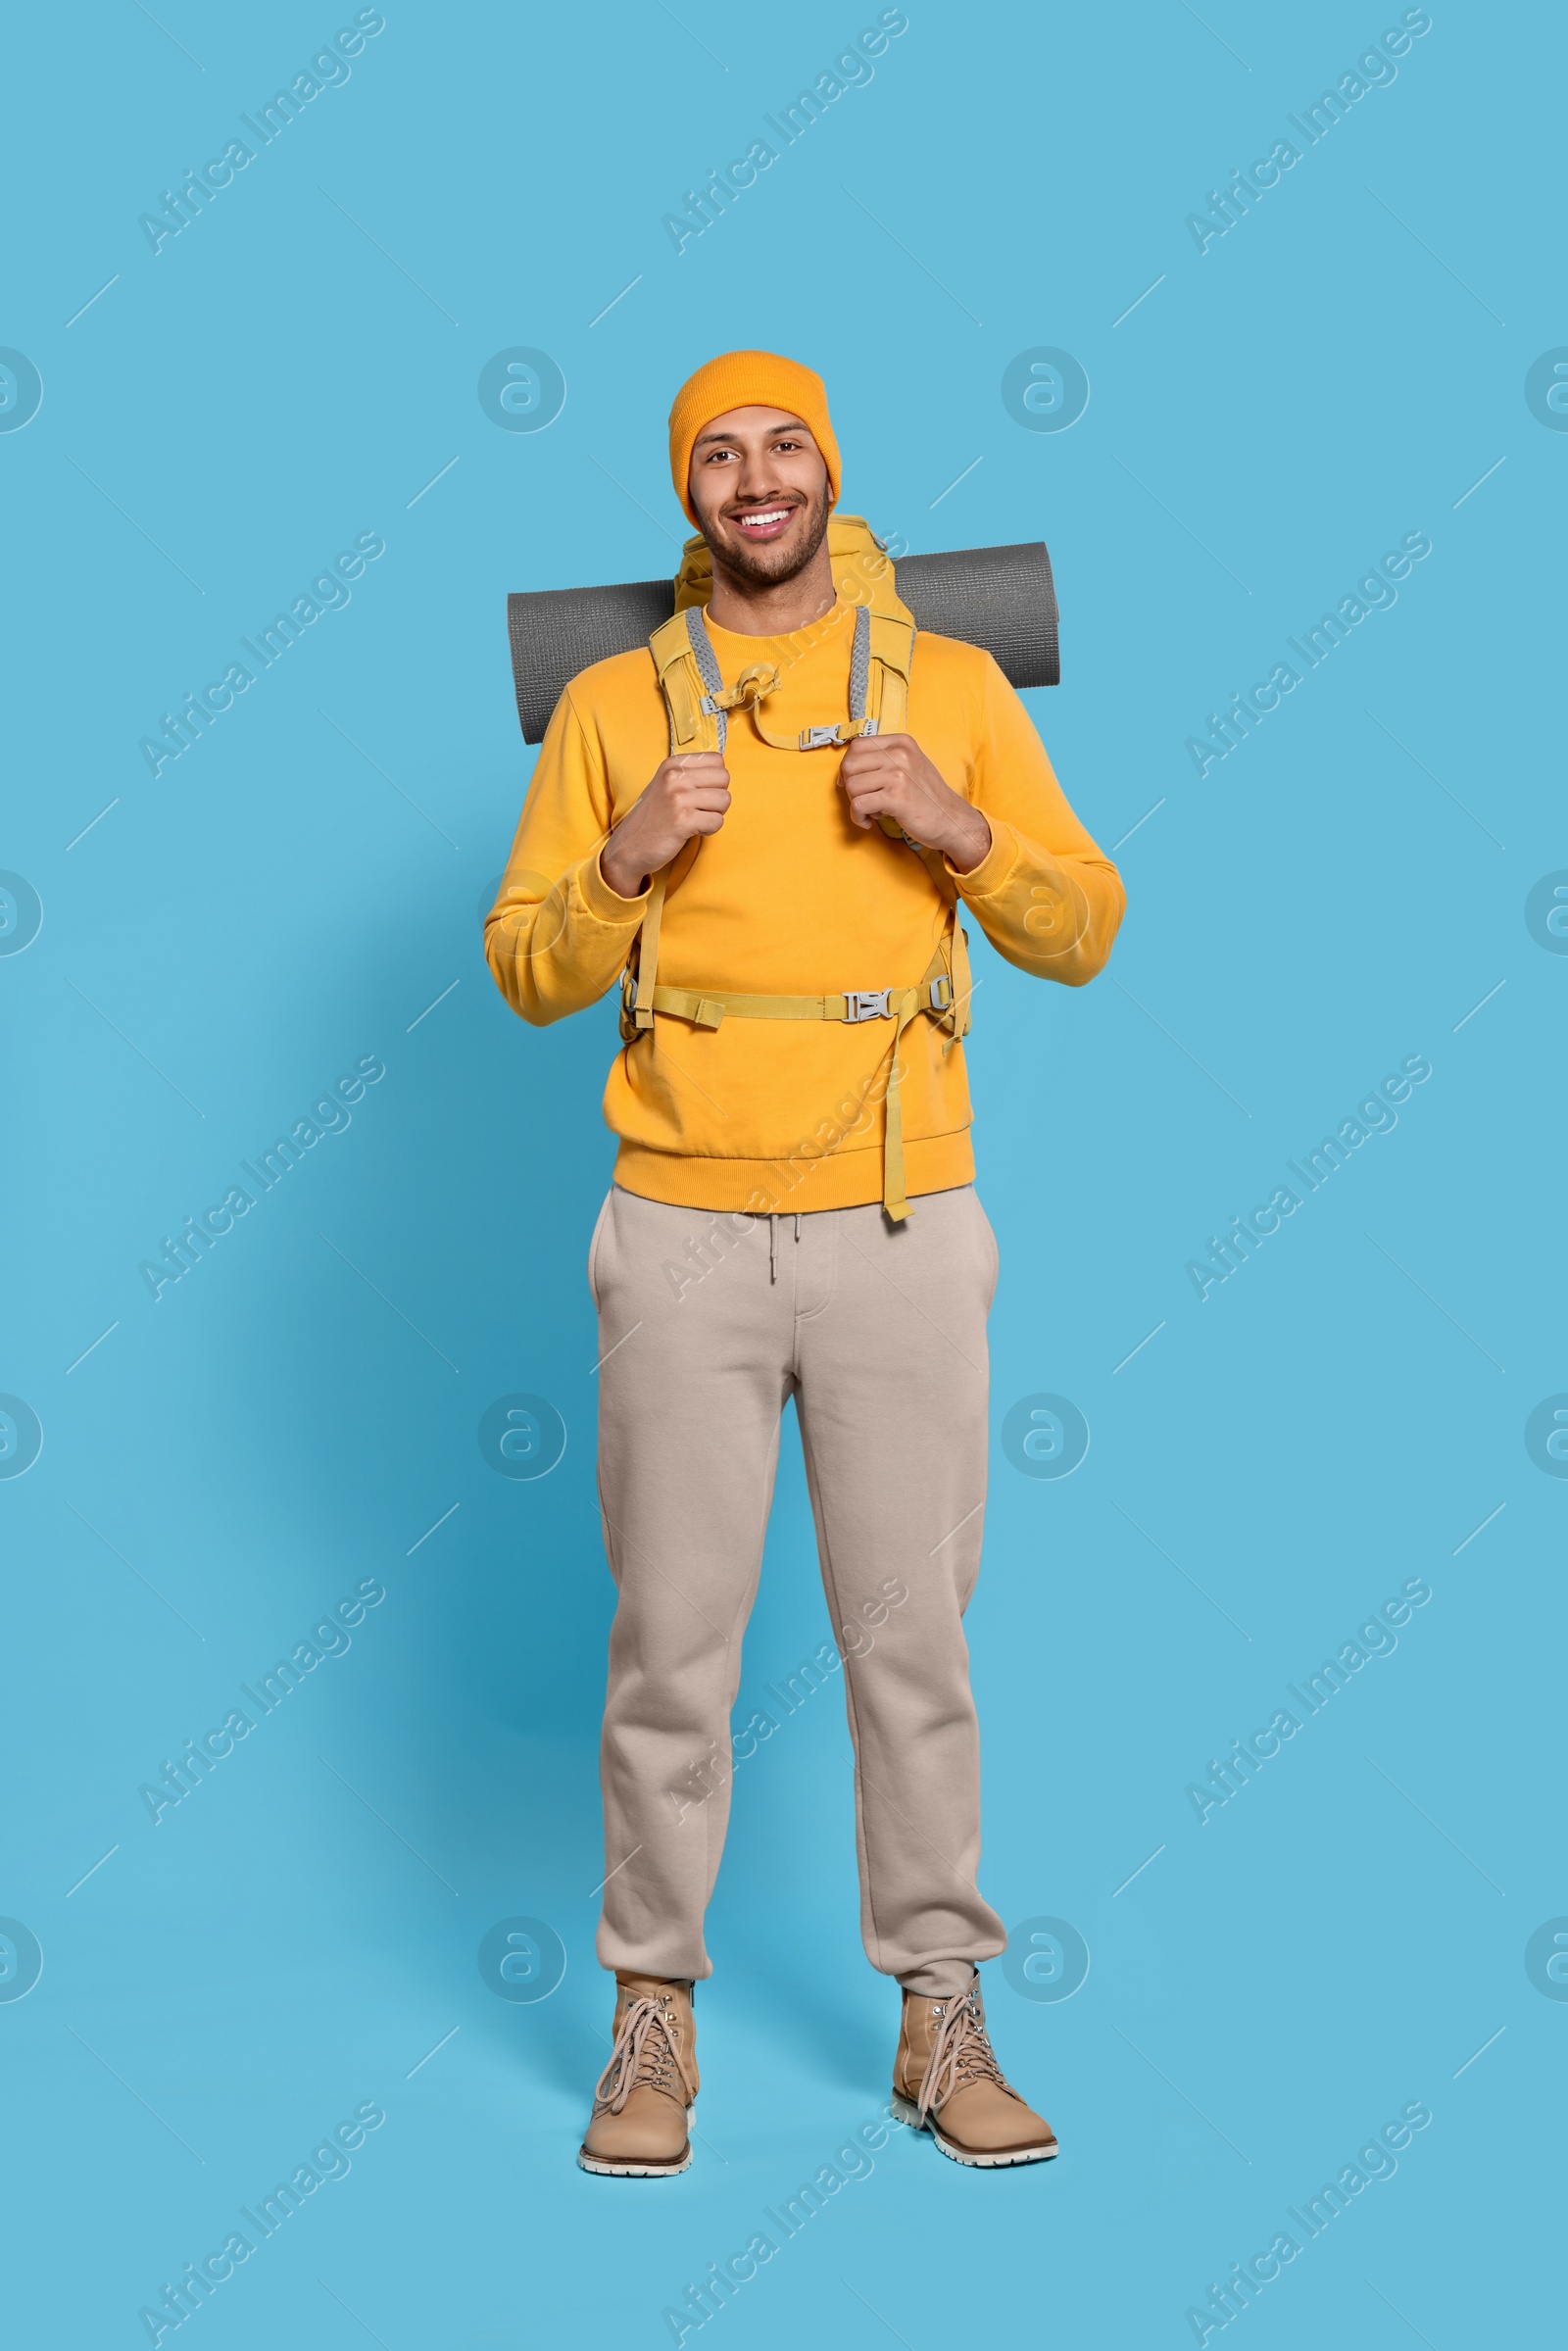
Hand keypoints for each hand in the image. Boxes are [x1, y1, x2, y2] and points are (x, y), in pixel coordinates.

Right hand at [601, 753, 730, 897]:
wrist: (629, 846)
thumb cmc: (652, 817)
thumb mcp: (665, 785)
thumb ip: (690, 775)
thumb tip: (722, 772)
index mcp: (672, 765)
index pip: (717, 760)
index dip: (715, 780)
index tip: (699, 793)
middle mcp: (674, 777)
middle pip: (724, 778)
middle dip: (718, 797)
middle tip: (700, 809)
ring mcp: (678, 798)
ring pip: (724, 799)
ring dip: (714, 814)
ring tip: (695, 820)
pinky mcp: (683, 821)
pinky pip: (717, 821)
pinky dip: (709, 830)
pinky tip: (691, 830)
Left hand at [838, 733, 991, 872]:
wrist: (951, 819)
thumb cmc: (926, 796)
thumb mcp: (909, 765)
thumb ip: (883, 759)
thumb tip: (847, 767)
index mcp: (901, 742)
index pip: (857, 746)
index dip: (847, 766)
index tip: (848, 782)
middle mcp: (899, 754)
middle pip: (849, 766)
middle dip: (849, 787)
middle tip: (864, 799)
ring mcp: (898, 774)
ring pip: (851, 786)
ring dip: (856, 804)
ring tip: (872, 811)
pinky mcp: (896, 797)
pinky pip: (859, 805)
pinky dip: (858, 817)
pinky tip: (869, 821)